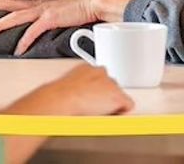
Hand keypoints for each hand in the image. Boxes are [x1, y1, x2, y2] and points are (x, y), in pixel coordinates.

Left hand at [0, 0, 132, 55]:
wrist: (97, 2)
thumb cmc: (84, 6)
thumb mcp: (65, 10)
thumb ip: (55, 15)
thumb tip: (51, 19)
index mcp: (42, 3)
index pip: (16, 1)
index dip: (0, 0)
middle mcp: (39, 4)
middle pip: (9, 4)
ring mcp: (44, 10)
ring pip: (15, 17)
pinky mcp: (50, 18)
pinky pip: (33, 32)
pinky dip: (24, 41)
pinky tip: (17, 50)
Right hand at [4, 63, 133, 115]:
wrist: (61, 100)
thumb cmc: (57, 97)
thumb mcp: (63, 87)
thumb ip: (72, 88)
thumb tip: (67, 97)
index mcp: (86, 68)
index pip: (99, 79)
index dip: (95, 92)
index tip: (90, 100)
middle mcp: (100, 72)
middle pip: (110, 86)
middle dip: (104, 97)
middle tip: (93, 109)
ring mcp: (111, 84)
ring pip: (118, 96)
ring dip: (110, 104)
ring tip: (97, 113)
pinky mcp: (118, 96)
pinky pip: (127, 106)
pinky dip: (120, 112)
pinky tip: (108, 116)